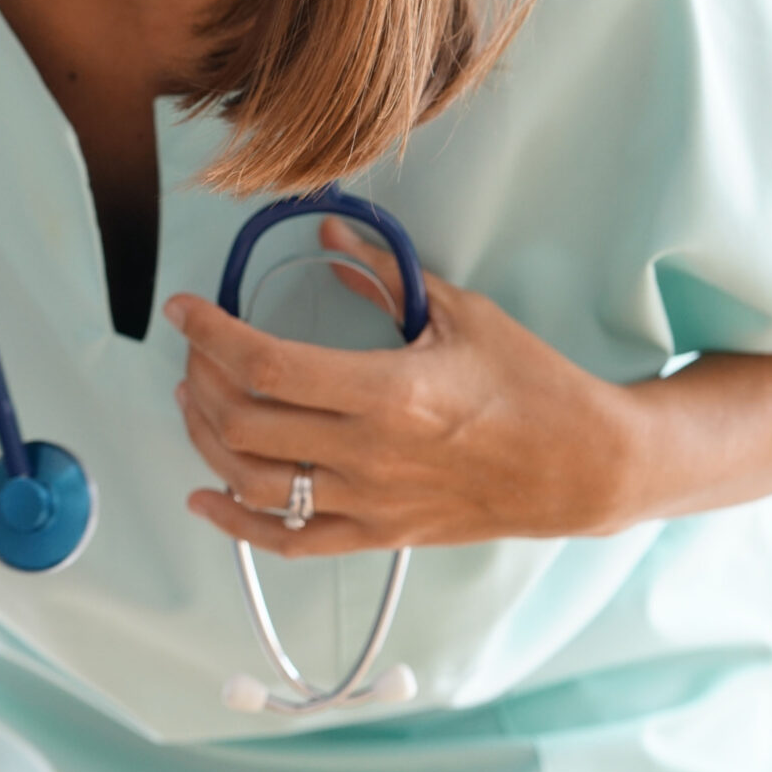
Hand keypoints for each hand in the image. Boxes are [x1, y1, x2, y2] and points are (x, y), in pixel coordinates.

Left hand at [169, 217, 641, 556]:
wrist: (588, 468)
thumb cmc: (532, 385)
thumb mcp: (462, 315)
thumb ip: (385, 274)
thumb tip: (328, 230)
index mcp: (389, 392)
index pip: (266, 364)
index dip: (210, 334)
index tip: (184, 309)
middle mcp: (370, 452)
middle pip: (244, 423)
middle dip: (200, 381)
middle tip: (194, 351)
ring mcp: (371, 501)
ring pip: (252, 483)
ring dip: (206, 440)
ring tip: (194, 402)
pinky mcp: (378, 534)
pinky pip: (289, 541)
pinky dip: (236, 523)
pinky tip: (205, 496)